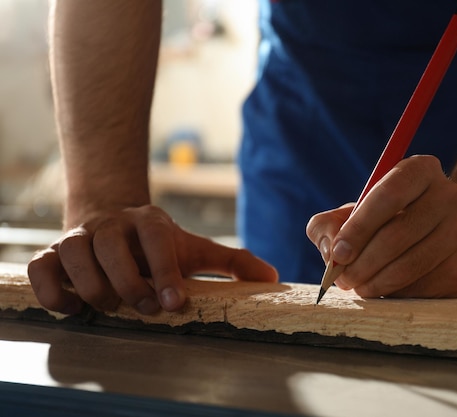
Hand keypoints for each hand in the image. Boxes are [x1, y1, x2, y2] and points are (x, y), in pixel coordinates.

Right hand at [28, 205, 277, 314]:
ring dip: (94, 288)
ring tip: (112, 306)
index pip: (156, 239)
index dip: (165, 271)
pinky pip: (40, 268)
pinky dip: (52, 290)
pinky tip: (73, 307)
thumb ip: (232, 262)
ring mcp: (78, 237)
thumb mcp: (195, 249)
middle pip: (111, 249)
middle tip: (146, 308)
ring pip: (73, 256)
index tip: (175, 303)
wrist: (112, 222)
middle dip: (130, 285)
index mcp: (149, 222)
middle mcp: (111, 225)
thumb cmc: (159, 245)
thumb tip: (273, 278)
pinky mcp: (51, 254)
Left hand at [307, 155, 456, 297]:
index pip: (389, 194)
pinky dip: (397, 295)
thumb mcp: (352, 214)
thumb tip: (330, 250)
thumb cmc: (384, 224)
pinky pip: (424, 289)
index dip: (359, 227)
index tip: (338, 253)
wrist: (436, 240)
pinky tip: (386, 290)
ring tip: (359, 286)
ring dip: (375, 282)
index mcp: (421, 170)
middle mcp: (450, 196)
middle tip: (342, 278)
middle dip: (362, 262)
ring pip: (410, 265)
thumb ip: (327, 225)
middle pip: (398, 234)